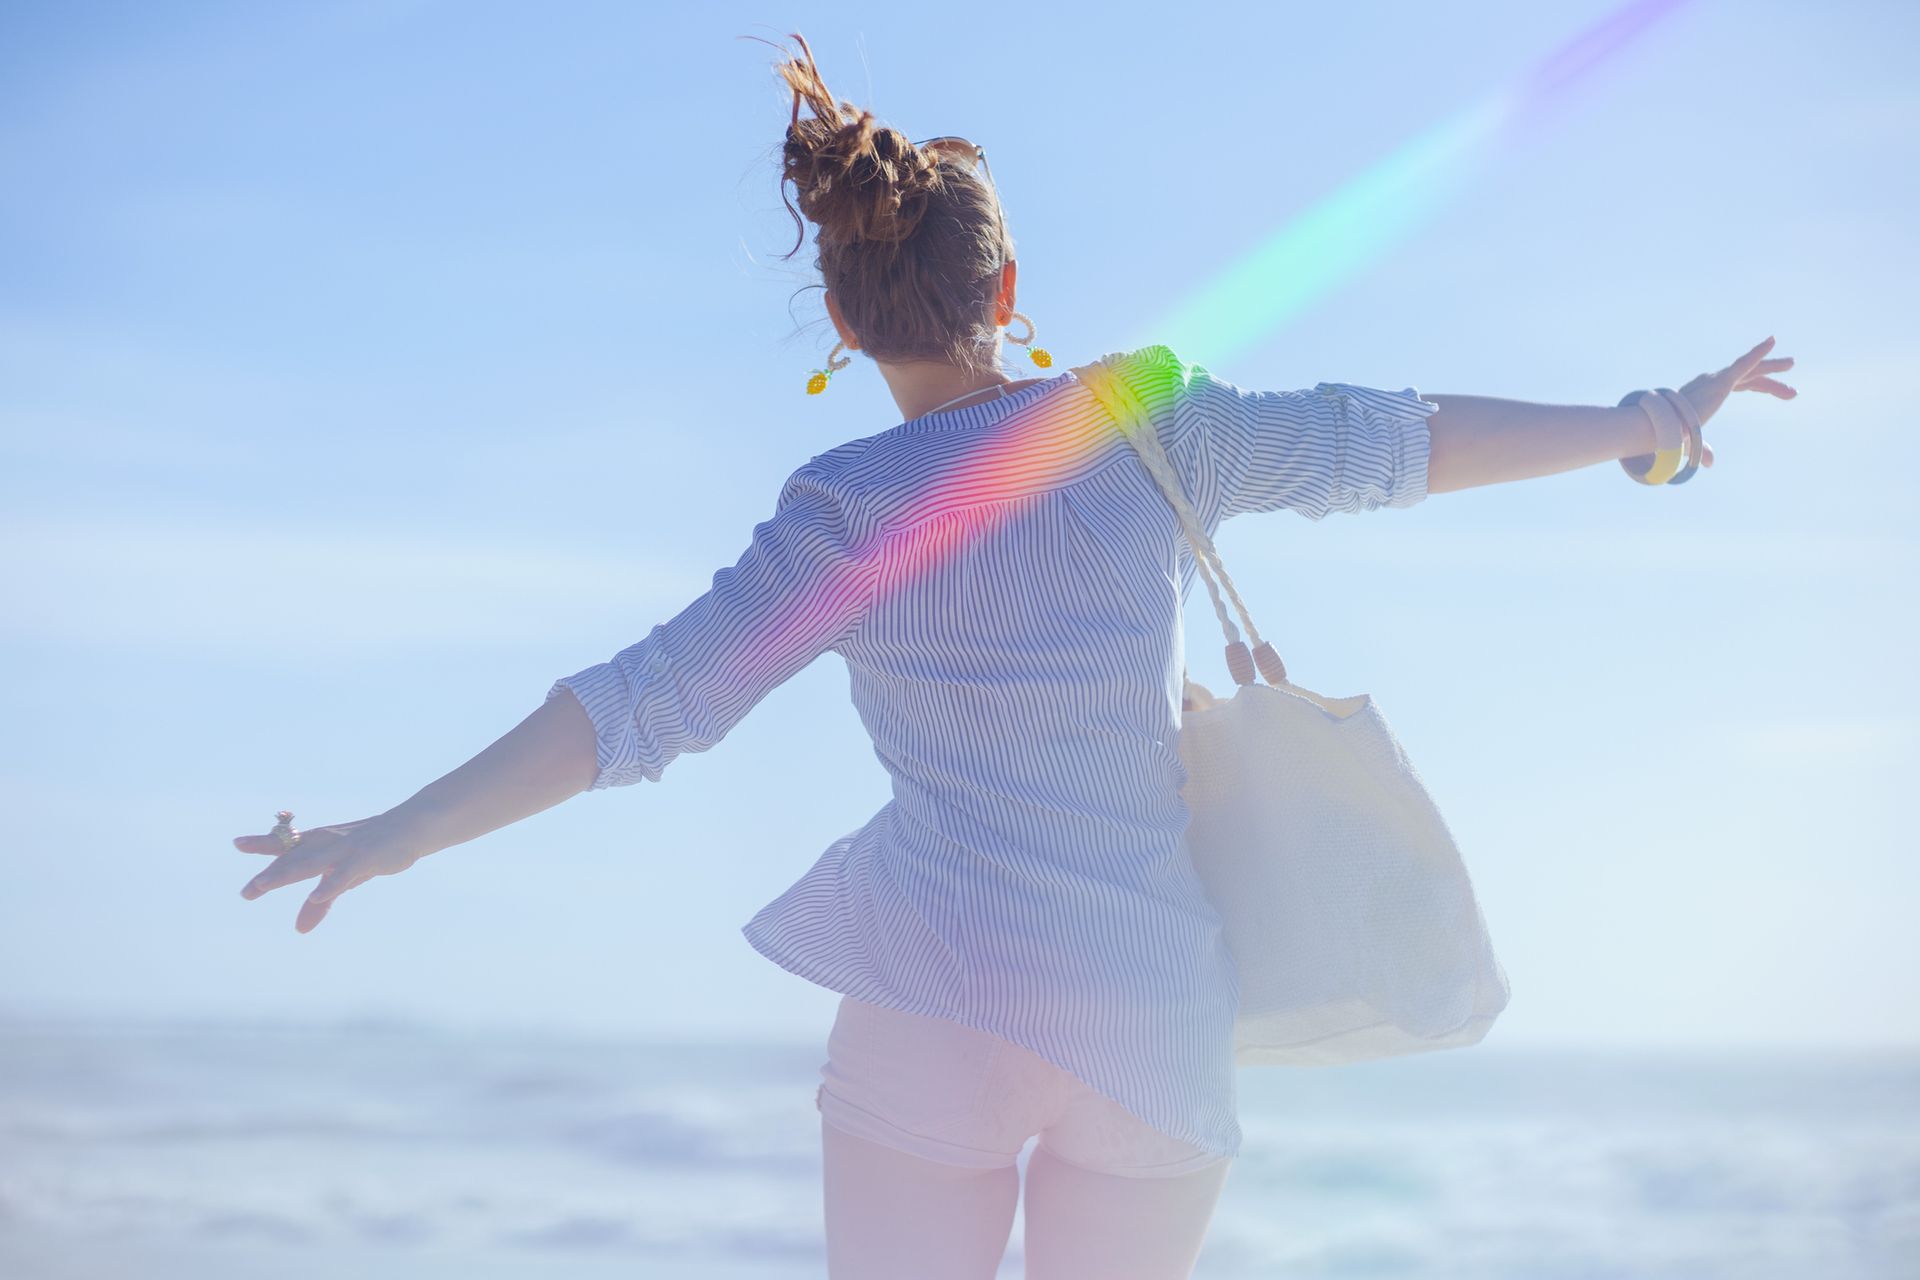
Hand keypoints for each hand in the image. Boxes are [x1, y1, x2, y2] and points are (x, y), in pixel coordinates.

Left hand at [233, 812, 430, 932]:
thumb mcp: (344, 878)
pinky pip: (344, 874)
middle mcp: (327, 843)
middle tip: (246, 893)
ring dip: (286, 873)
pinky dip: (330, 885)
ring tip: (263, 885)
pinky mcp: (364, 858)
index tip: (237, 844)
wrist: (410, 827)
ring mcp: (345, 849)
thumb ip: (320, 903)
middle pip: (292, 859)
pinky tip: (315, 897)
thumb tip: (300, 929)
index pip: (286, 844)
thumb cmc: (371, 851)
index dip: (262, 844)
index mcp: (319, 842)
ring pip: (310, 863)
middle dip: (269, 876)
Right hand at [1677, 335, 1797, 468]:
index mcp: (1709, 392)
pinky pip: (1744, 364)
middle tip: (1792, 390)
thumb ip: (1704, 448)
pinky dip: (1757, 352)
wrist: (1662, 427)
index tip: (1785, 394)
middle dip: (1771, 381)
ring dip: (1772, 366)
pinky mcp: (1722, 382)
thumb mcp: (1693, 439)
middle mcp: (1714, 382)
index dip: (1762, 386)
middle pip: (1750, 377)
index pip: (1742, 384)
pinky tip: (1771, 342)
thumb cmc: (1670, 432)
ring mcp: (1719, 380)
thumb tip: (1711, 463)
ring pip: (1752, 370)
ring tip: (1792, 363)